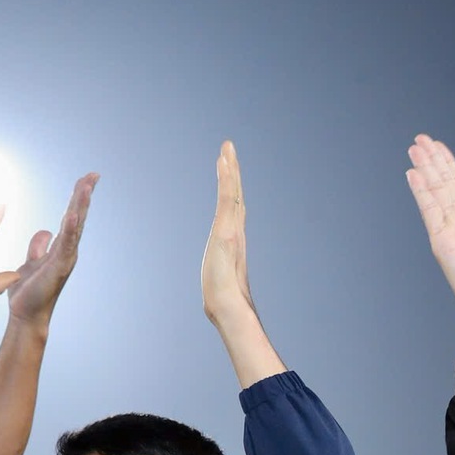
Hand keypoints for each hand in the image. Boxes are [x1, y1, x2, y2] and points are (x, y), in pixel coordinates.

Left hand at [7, 173, 97, 330]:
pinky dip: (69, 230)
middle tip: (93, 174)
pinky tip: (72, 215)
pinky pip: (65, 245)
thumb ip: (39, 246)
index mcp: (61, 247)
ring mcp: (65, 259)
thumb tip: (46, 231)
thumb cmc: (29, 291)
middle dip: (84, 195)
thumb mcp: (31, 261)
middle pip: (77, 217)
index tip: (87, 178)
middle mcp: (67, 251)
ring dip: (81, 206)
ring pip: (75, 227)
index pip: (71, 216)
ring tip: (87, 186)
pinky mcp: (58, 268)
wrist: (26, 314)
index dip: (78, 197)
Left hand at [201, 142, 255, 325]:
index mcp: (233, 241)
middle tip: (229, 150)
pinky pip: (227, 195)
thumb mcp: (220, 288)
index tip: (230, 175)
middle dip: (233, 173)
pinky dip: (227, 177)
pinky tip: (224, 161)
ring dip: (230, 168)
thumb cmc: (224, 303)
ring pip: (232, 192)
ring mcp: (233, 227)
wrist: (228, 305)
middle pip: (234, 195)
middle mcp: (235, 231)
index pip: (232, 210)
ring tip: (227, 148)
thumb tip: (219, 306)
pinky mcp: (228, 226)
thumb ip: (222, 290)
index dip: (232, 191)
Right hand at [405, 134, 454, 324]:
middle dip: (432, 161)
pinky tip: (413, 174)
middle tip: (420, 139)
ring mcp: (448, 230)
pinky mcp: (442, 241)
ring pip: (434, 192)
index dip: (449, 165)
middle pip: (443, 183)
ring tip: (415, 148)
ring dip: (424, 169)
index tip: (438, 147)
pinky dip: (421, 192)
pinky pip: (430, 211)